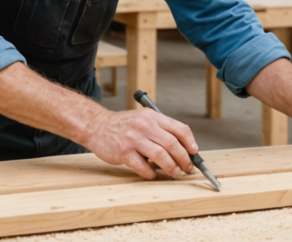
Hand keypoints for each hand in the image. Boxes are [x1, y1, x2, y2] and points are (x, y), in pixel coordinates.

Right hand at [82, 108, 198, 179]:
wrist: (97, 126)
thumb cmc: (123, 125)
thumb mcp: (143, 119)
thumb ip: (160, 130)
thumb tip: (182, 148)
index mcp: (152, 116)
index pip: (179, 128)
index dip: (190, 142)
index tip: (194, 153)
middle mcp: (144, 125)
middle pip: (173, 144)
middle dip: (184, 159)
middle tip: (188, 168)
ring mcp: (134, 139)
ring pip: (161, 156)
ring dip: (172, 168)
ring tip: (175, 173)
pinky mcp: (123, 152)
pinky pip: (143, 167)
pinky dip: (151, 173)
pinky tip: (152, 174)